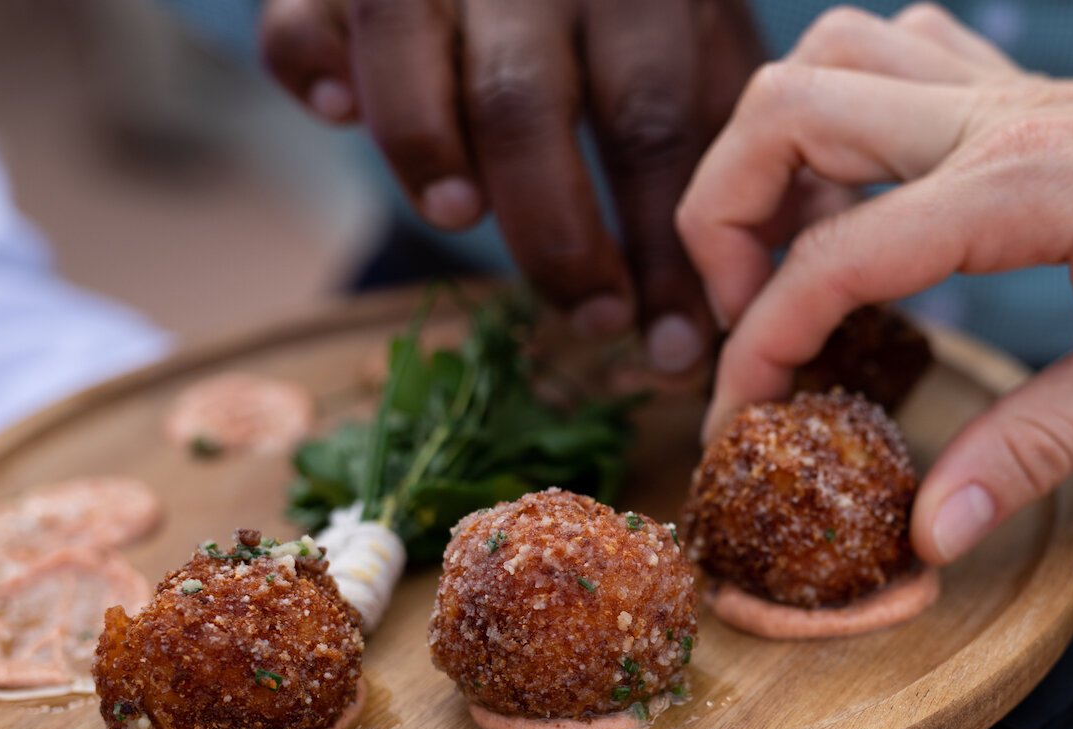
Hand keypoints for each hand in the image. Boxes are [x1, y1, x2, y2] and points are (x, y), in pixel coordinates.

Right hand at [260, 0, 765, 373]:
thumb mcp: (702, 34)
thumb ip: (729, 131)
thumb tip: (768, 266)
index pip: (659, 128)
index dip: (665, 253)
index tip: (677, 352)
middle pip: (528, 108)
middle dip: (558, 234)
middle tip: (591, 317)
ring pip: (408, 53)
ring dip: (423, 147)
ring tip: (458, 218)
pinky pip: (303, 15)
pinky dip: (307, 65)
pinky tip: (335, 114)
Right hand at [678, 2, 1072, 565]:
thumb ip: (1039, 446)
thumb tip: (933, 528)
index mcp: (1028, 190)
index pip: (839, 256)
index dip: (764, 341)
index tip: (740, 414)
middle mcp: (996, 118)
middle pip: (786, 112)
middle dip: (719, 214)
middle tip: (740, 313)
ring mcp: (1006, 87)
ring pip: (826, 58)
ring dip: (772, 145)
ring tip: (787, 245)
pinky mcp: (1023, 85)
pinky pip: (895, 48)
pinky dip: (844, 102)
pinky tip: (866, 181)